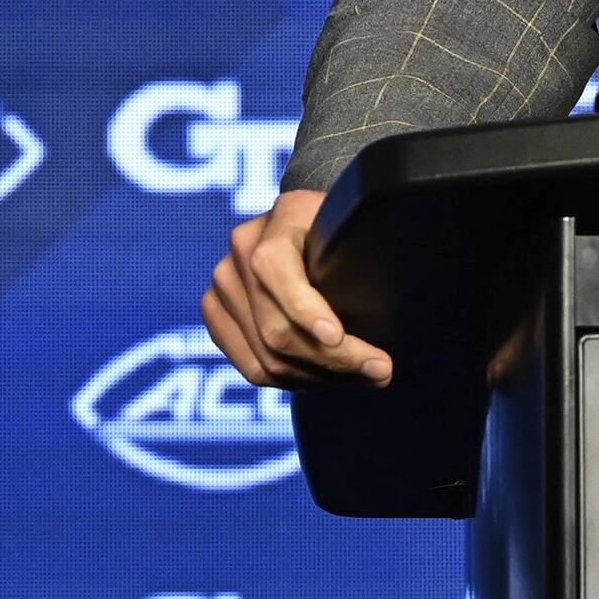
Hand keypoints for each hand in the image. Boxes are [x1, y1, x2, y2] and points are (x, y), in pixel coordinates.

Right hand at [201, 188, 393, 388]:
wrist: (307, 225)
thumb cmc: (342, 230)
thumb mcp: (355, 230)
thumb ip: (359, 260)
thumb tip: (383, 317)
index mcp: (282, 217)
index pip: (275, 268)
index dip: (305, 309)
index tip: (338, 337)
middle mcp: (242, 248)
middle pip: (276, 328)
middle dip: (333, 359)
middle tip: (380, 371)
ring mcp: (223, 282)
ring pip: (266, 356)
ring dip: (318, 377)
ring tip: (360, 378)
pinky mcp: (216, 312)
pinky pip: (251, 366)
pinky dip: (291, 380)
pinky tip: (325, 378)